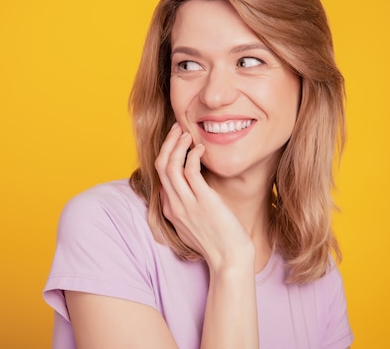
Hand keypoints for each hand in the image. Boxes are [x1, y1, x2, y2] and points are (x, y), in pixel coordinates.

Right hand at [154, 123, 253, 270]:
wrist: (229, 261)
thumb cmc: (218, 244)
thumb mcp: (194, 226)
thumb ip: (187, 209)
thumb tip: (190, 193)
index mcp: (170, 210)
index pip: (159, 176)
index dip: (166, 154)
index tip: (176, 141)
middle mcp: (174, 205)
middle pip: (161, 166)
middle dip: (167, 143)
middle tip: (177, 128)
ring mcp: (186, 204)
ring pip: (170, 165)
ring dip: (176, 144)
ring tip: (187, 133)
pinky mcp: (203, 201)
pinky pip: (190, 171)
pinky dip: (192, 155)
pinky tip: (201, 149)